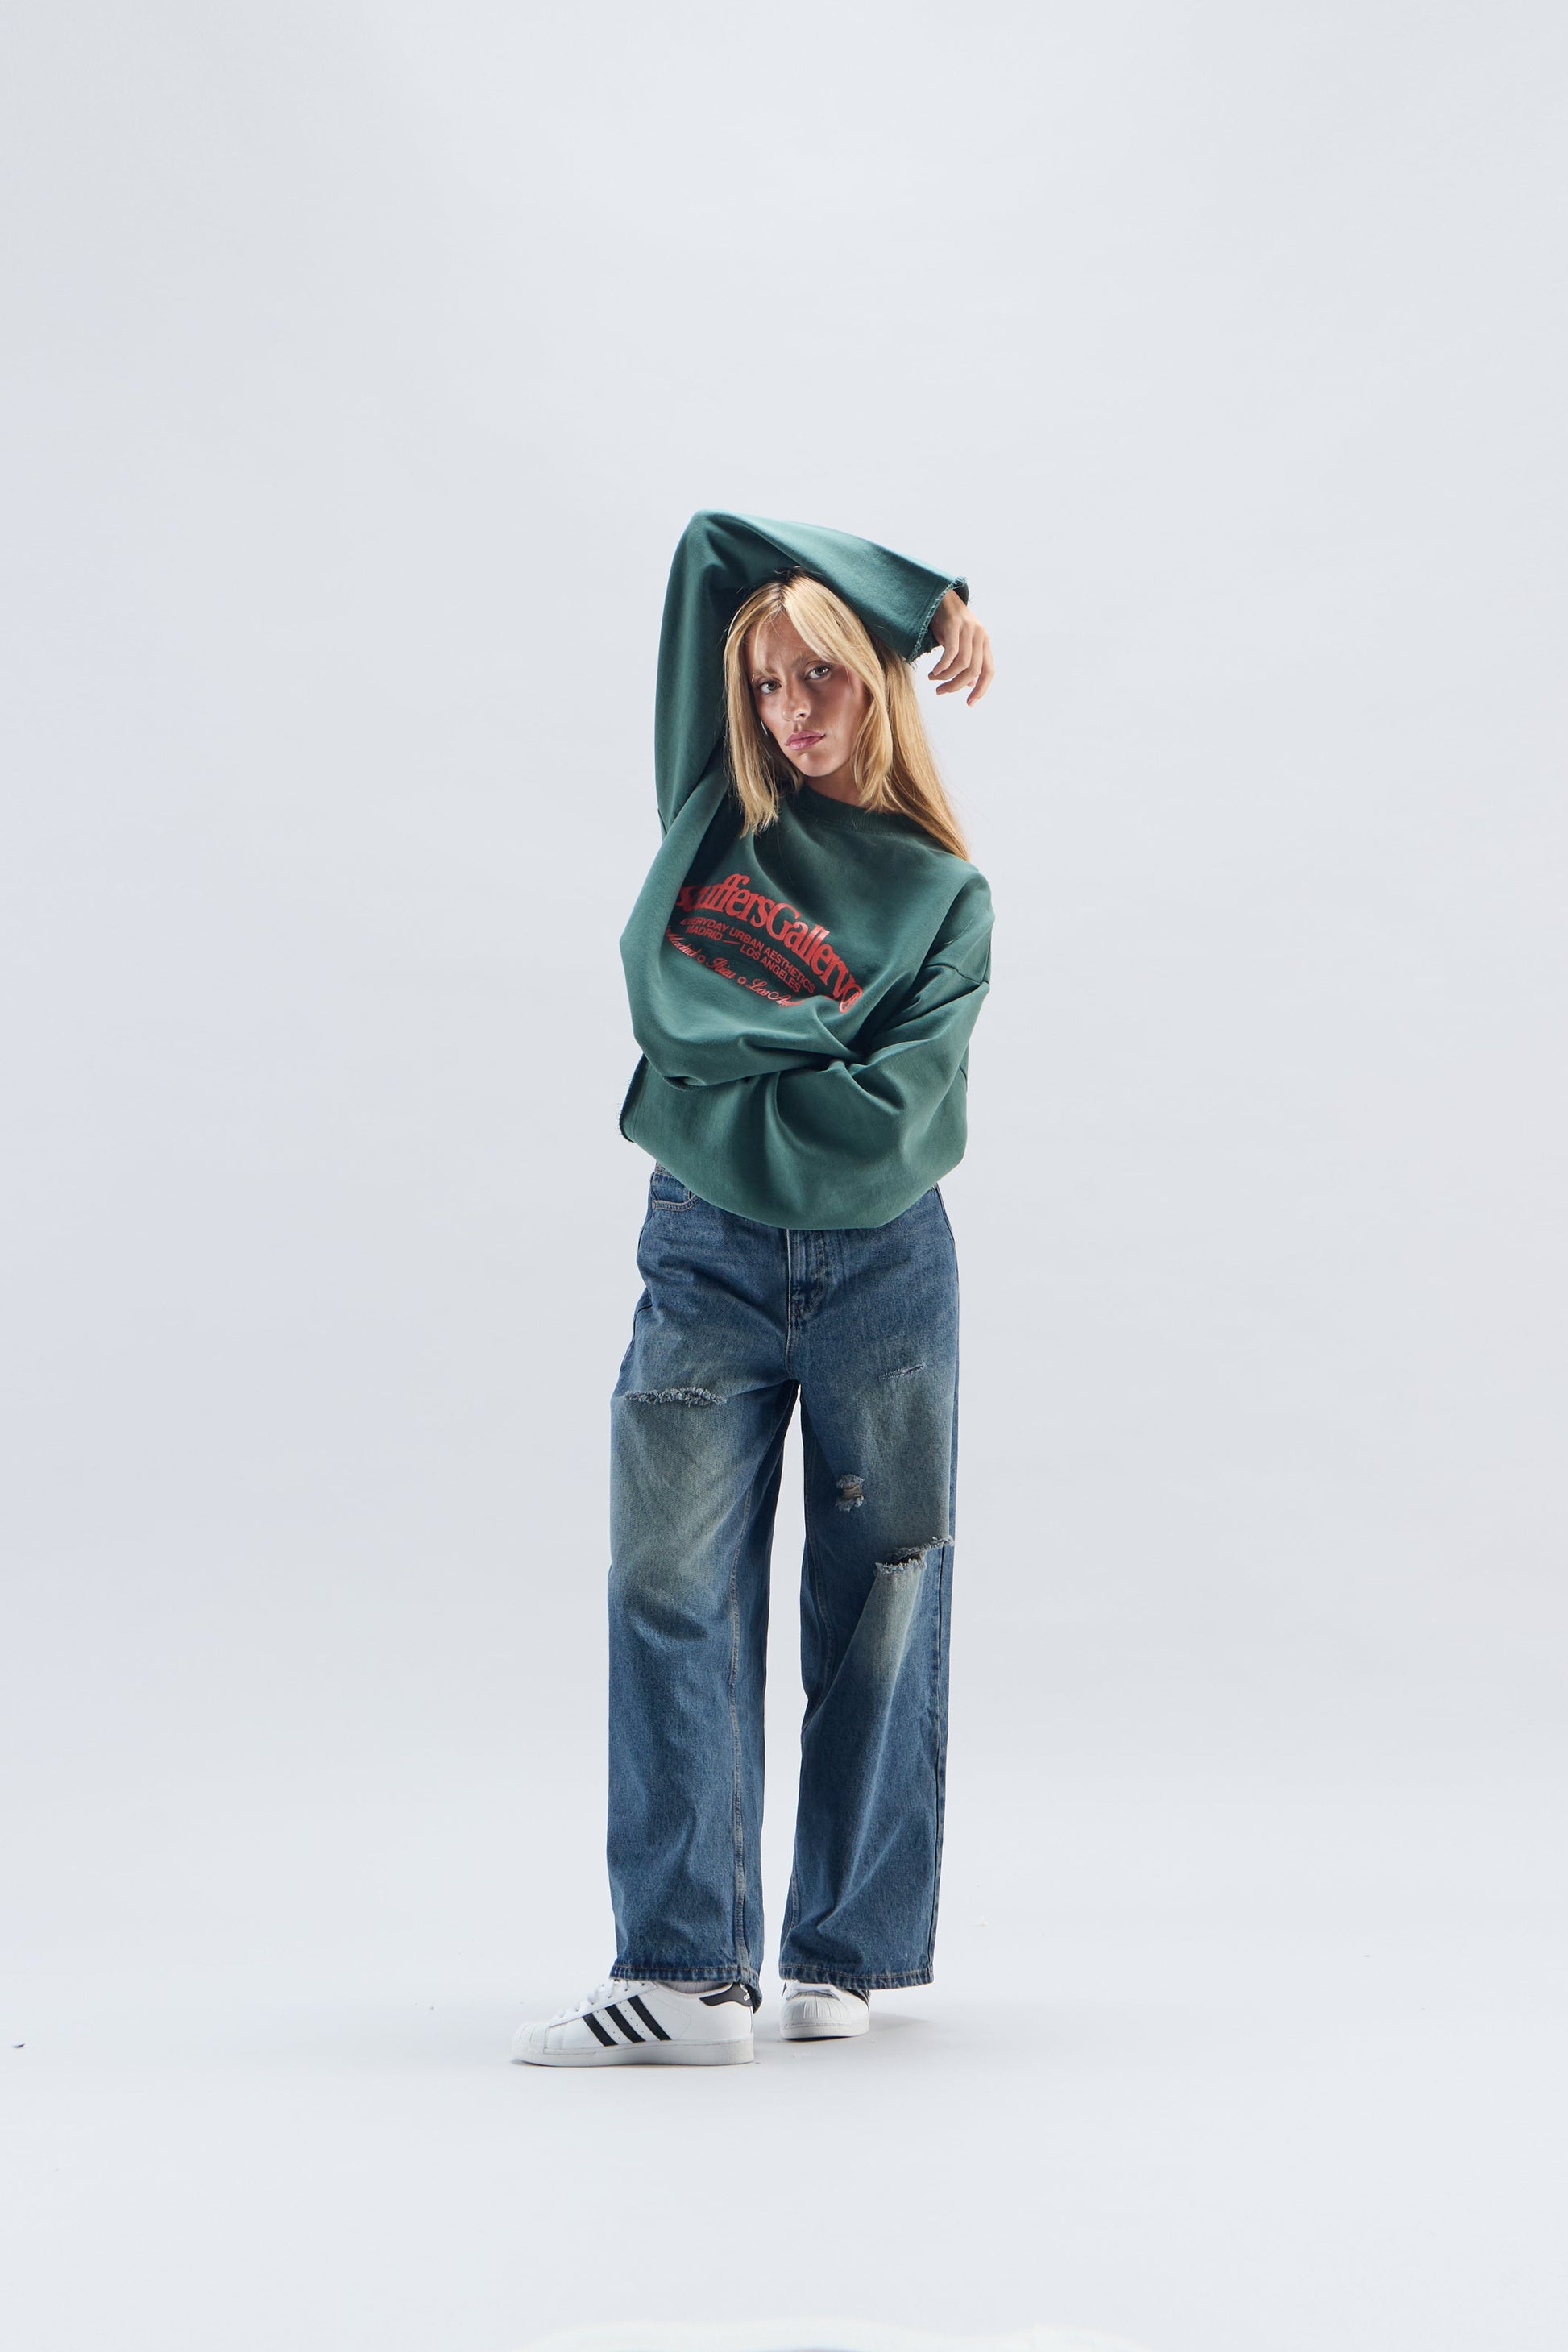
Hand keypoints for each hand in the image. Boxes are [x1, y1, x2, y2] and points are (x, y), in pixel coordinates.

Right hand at [928, 587, 994, 703]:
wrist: (940, 596)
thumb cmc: (948, 622)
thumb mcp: (960, 644)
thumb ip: (967, 662)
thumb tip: (968, 685)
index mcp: (985, 642)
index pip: (989, 671)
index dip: (981, 689)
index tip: (969, 703)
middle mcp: (980, 635)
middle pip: (973, 671)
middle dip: (956, 686)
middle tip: (940, 691)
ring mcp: (968, 629)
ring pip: (962, 664)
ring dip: (946, 677)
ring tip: (933, 679)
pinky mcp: (954, 625)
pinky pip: (951, 653)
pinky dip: (942, 666)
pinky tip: (933, 671)